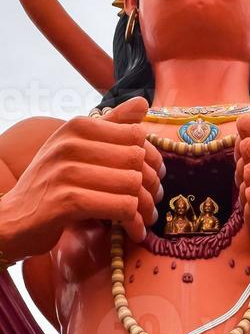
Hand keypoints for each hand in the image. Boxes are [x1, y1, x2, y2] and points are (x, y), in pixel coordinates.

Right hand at [0, 97, 163, 260]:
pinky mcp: (67, 202)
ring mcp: (66, 172)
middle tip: (151, 201)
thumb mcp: (76, 148)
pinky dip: (132, 222)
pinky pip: (120, 206)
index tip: (152, 176)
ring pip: (131, 183)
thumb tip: (142, 103)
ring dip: (144, 207)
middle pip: (136, 159)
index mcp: (77, 127)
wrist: (12, 220)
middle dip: (151, 184)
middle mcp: (70, 144)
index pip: (136, 135)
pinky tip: (132, 230)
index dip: (151, 158)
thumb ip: (110, 125)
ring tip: (143, 218)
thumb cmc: (51, 184)